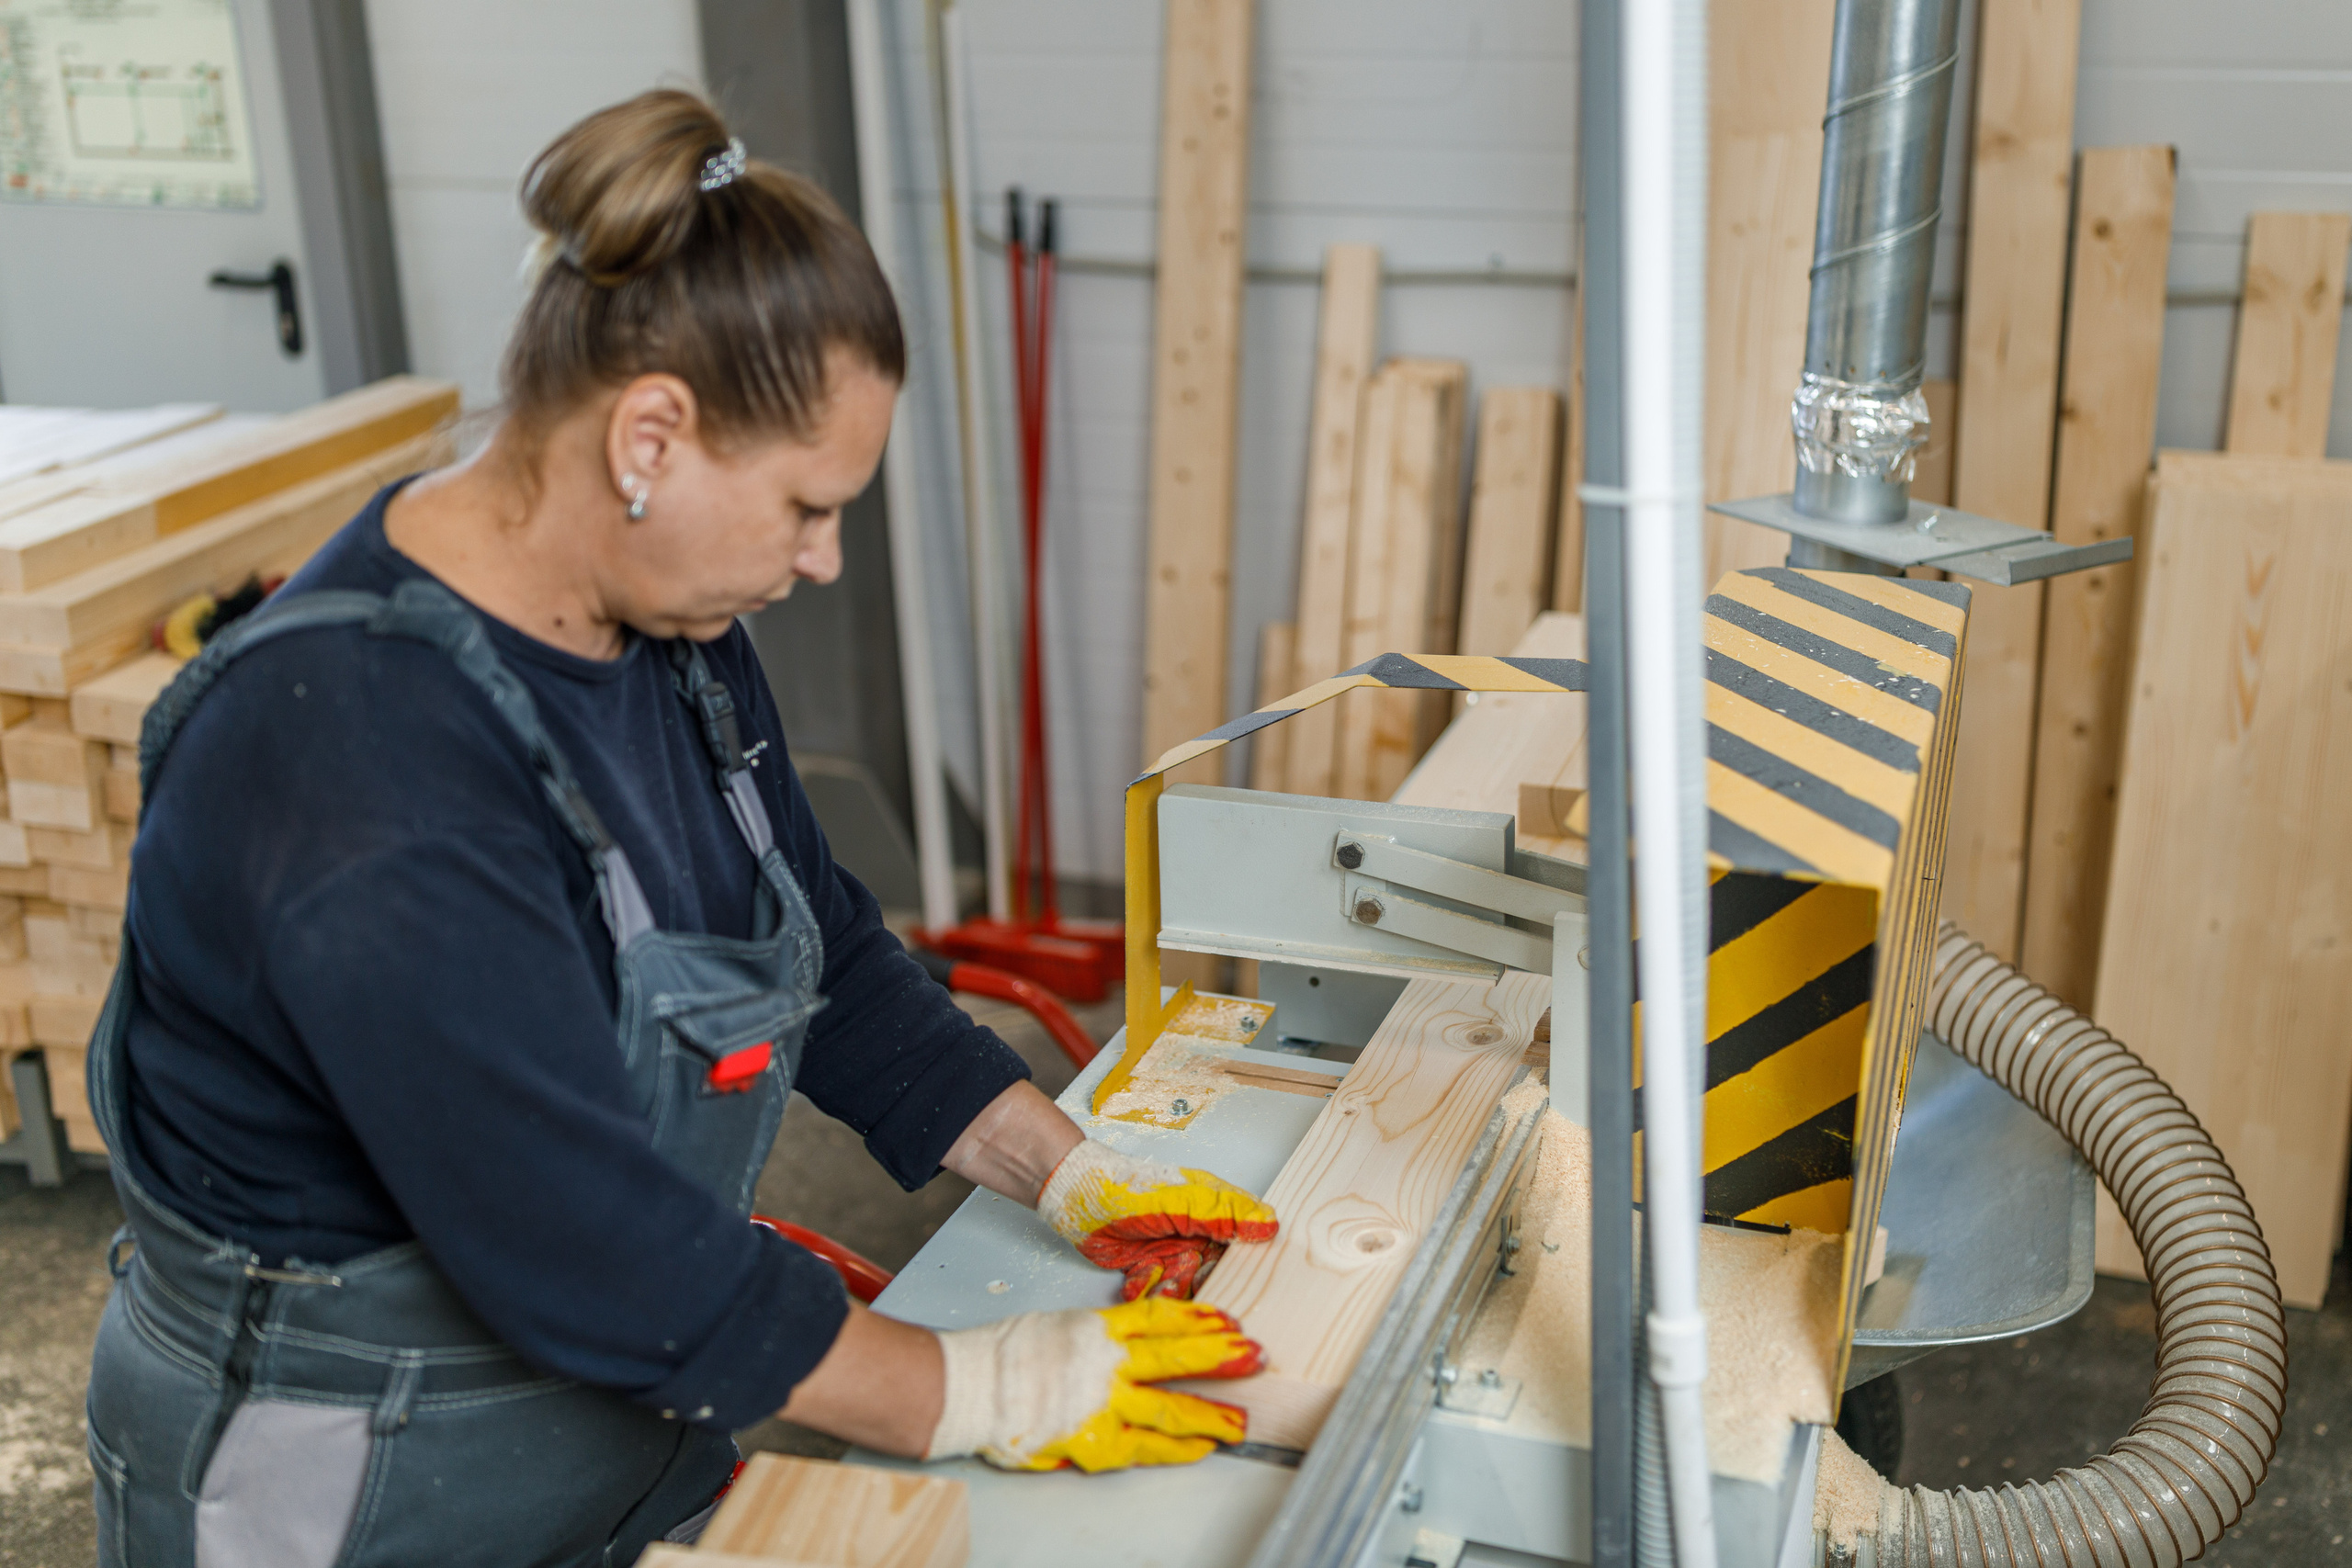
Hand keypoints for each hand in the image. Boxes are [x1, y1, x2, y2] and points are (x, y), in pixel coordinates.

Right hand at [926, 1299, 1262, 1470]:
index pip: (1161, 1317)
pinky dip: (1175, 1449)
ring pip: (1170, 1410)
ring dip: (1210, 1414)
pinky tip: (1199, 1448)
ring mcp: (1103, 1405)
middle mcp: (1107, 1364)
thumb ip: (1100, 1335)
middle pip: (1177, 1357)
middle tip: (1254, 1356)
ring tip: (1241, 1420)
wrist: (967, 1388)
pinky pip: (1145, 1448)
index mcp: (1098, 1327)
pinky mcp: (1094, 1442)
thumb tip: (1136, 1339)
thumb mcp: (1060, 1326)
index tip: (1227, 1319)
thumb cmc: (1004, 1355)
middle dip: (1221, 1357)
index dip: (1199, 1318)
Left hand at [1037, 1140, 1277, 1299]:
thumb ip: (1225, 1215)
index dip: (1245, 1262)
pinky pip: (1156, 1291)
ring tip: (1154, 1277)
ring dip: (1169, 1288)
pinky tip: (1135, 1278)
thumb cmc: (1126, 1188)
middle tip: (1186, 1281)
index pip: (1244, 1241)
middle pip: (1215, 1271)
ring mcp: (1171, 1250)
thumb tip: (1271, 1225)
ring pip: (1186, 1286)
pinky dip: (1144, 1290)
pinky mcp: (1146, 1267)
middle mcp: (1195, 1231)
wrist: (1074, 1196)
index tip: (1239, 1279)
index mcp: (1211, 1209)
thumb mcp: (1181, 1201)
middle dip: (1200, 1282)